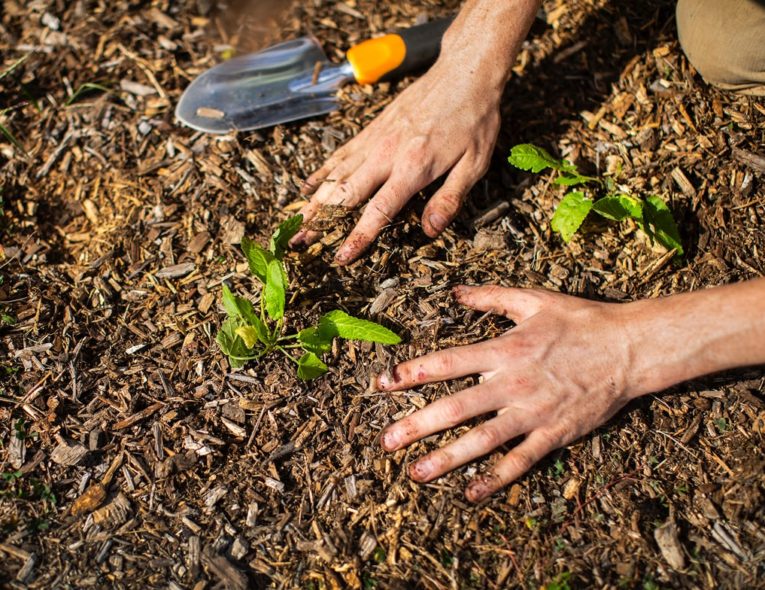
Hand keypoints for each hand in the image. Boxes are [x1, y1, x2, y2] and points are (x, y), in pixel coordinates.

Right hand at [291, 55, 501, 263]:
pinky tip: (306, 187)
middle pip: (344, 195)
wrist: (464, 72)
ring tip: (294, 223)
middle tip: (298, 243)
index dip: (358, 237)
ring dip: (313, 202)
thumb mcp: (475, 163)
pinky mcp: (371, 129)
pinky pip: (340, 154)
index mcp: (413, 168)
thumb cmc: (474, 119)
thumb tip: (431, 231)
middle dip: (320, 223)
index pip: (378, 210)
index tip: (340, 257)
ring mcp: (375, 140)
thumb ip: (450, 198)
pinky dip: (320, 172)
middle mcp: (386, 154)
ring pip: (335, 175)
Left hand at [376, 285, 646, 501]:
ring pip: (482, 440)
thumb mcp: (533, 300)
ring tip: (416, 474)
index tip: (383, 384)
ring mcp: (533, 412)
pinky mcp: (554, 433)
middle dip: (417, 425)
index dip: (412, 373)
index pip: (447, 362)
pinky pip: (520, 461)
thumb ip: (490, 297)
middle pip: (456, 408)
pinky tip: (471, 493)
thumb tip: (454, 292)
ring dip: (447, 458)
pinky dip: (495, 478)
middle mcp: (513, 383)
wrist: (629, 348)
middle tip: (386, 442)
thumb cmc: (581, 320)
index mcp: (504, 349)